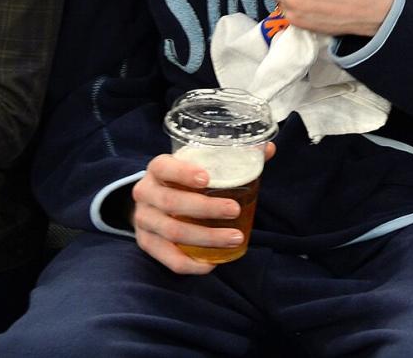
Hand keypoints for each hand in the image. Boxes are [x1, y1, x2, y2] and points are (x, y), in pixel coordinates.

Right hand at [130, 142, 275, 273]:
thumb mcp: (200, 164)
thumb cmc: (184, 179)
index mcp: (157, 169)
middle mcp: (145, 193)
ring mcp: (143, 220)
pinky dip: (190, 263)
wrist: (153, 200)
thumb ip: (232, 156)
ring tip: (235, 238)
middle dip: (206, 208)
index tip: (207, 179)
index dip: (183, 173)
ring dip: (206, 237)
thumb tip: (269, 149)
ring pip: (172, 231)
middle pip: (171, 202)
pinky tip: (212, 263)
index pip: (164, 167)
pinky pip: (167, 258)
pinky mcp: (146, 243)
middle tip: (234, 211)